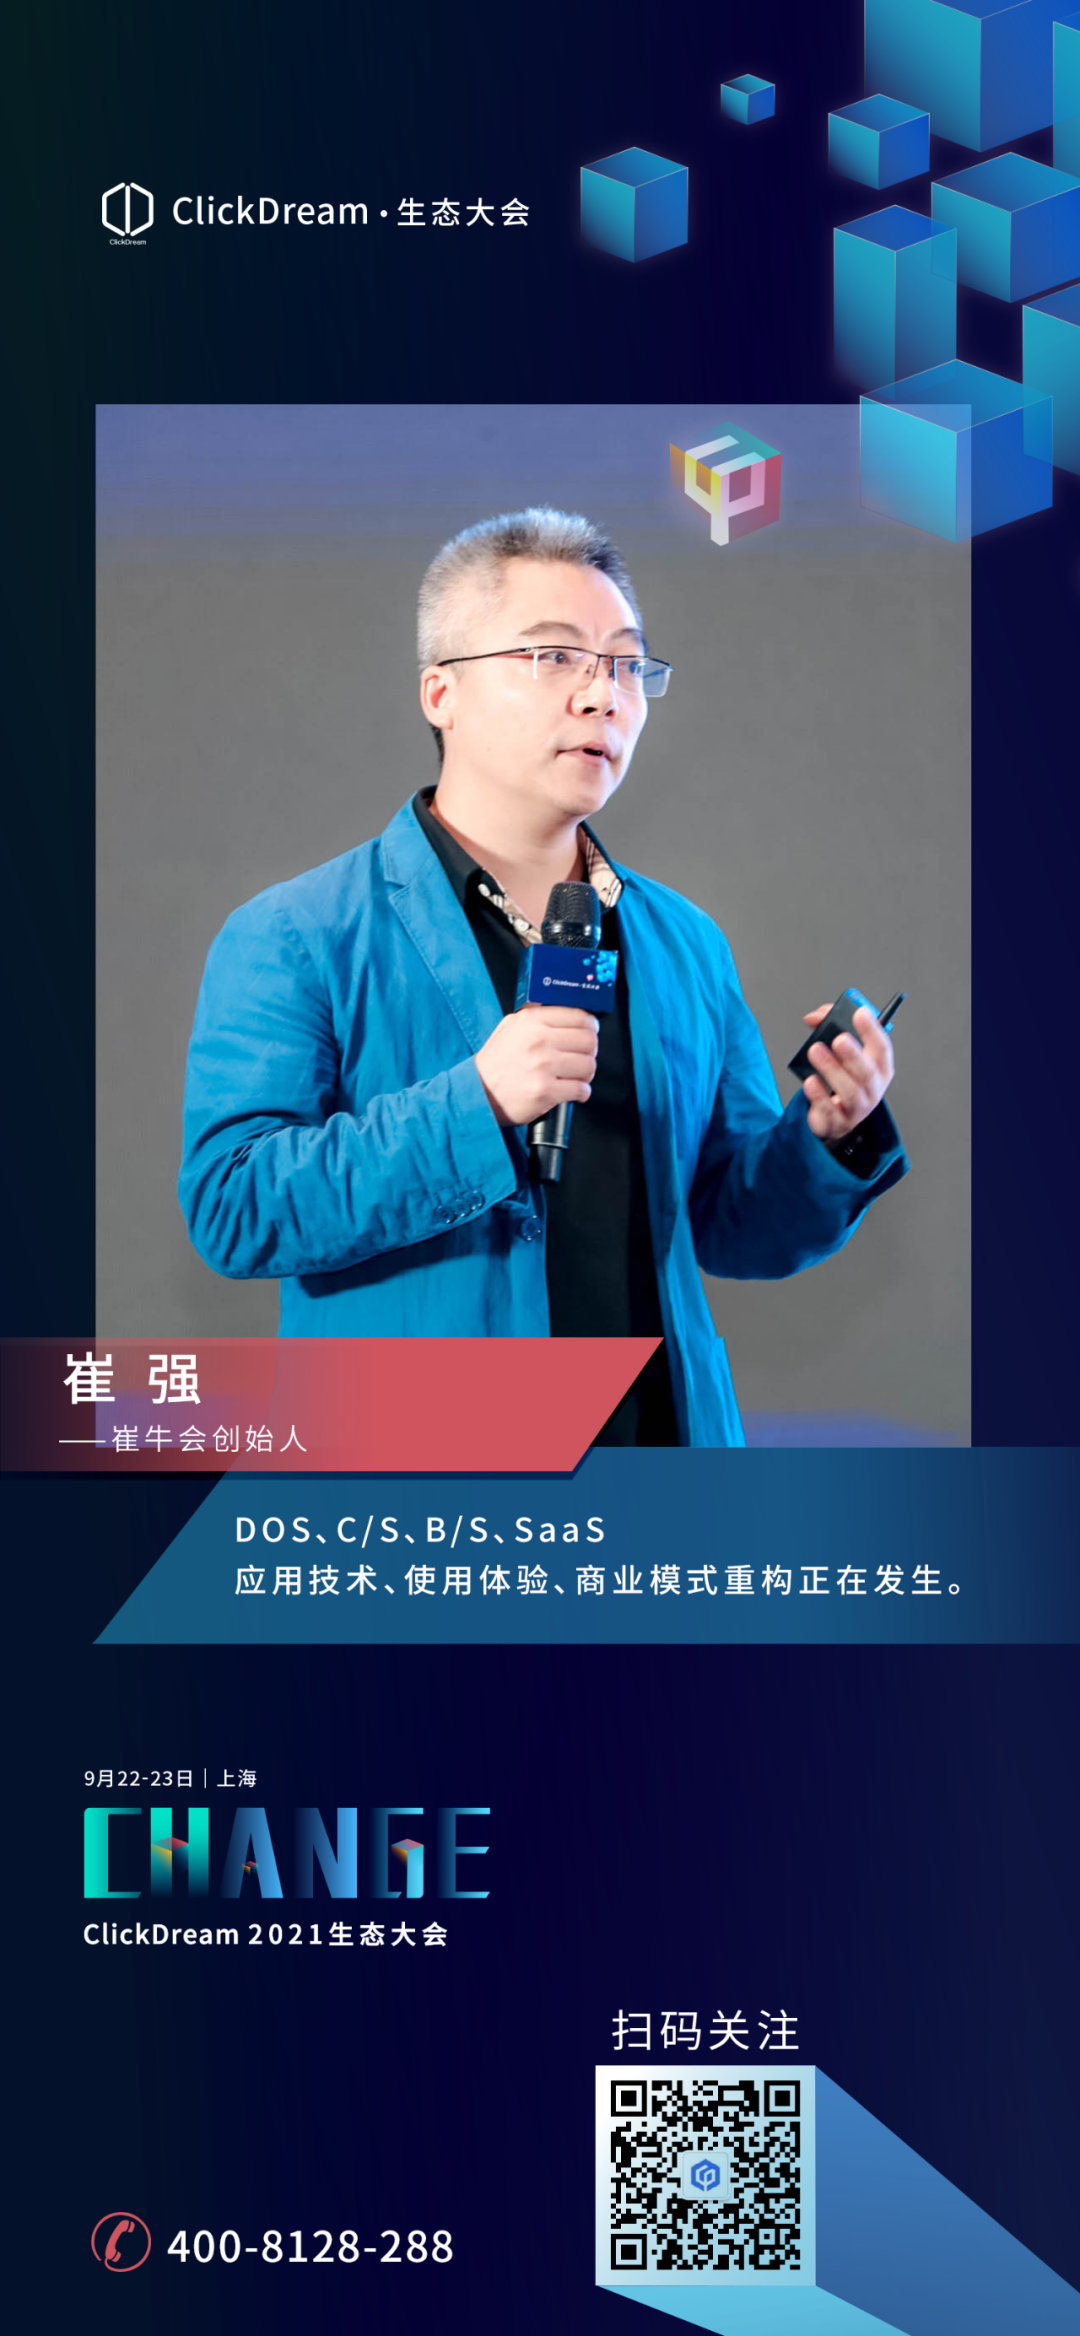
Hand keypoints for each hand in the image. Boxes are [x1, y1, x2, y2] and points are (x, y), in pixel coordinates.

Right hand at [474, 1005, 598, 1127]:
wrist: (478, 1093)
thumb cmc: (495, 1063)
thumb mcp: (509, 1027)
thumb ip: (535, 1016)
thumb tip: (565, 1012)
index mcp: (532, 1021)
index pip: (579, 1016)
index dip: (591, 1026)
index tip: (590, 1033)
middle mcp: (539, 1040)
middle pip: (589, 1040)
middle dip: (590, 1051)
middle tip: (583, 1057)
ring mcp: (543, 1066)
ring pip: (589, 1065)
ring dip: (587, 1074)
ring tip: (576, 1076)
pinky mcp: (546, 1091)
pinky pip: (581, 1089)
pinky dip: (582, 1093)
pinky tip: (573, 1092)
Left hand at [801, 1002, 893, 1142]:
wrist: (836, 1118)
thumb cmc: (843, 1078)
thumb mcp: (841, 1051)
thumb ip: (827, 1025)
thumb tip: (812, 1017)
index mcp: (880, 1067)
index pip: (882, 1048)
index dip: (872, 1030)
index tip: (860, 1013)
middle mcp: (873, 1088)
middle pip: (867, 1072)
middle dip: (853, 1054)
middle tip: (838, 1038)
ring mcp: (858, 1108)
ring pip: (849, 1091)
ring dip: (832, 1069)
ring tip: (815, 1050)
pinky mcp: (838, 1122)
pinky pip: (829, 1110)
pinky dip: (819, 1095)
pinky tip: (810, 1081)